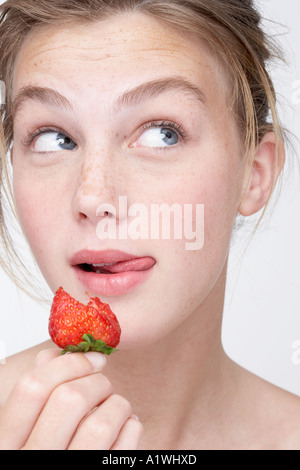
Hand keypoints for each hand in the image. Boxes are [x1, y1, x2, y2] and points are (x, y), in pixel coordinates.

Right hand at [0, 349, 143, 449]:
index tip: (93, 358)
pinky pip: (127, 441)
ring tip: (115, 408)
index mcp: (8, 442)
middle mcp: (33, 460)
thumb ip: (39, 390)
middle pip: (70, 399)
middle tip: (103, 386)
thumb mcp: (26, 427)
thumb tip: (59, 352)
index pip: (33, 387)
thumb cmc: (46, 450)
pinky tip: (123, 427)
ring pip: (102, 424)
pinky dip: (131, 425)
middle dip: (97, 382)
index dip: (68, 363)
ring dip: (117, 405)